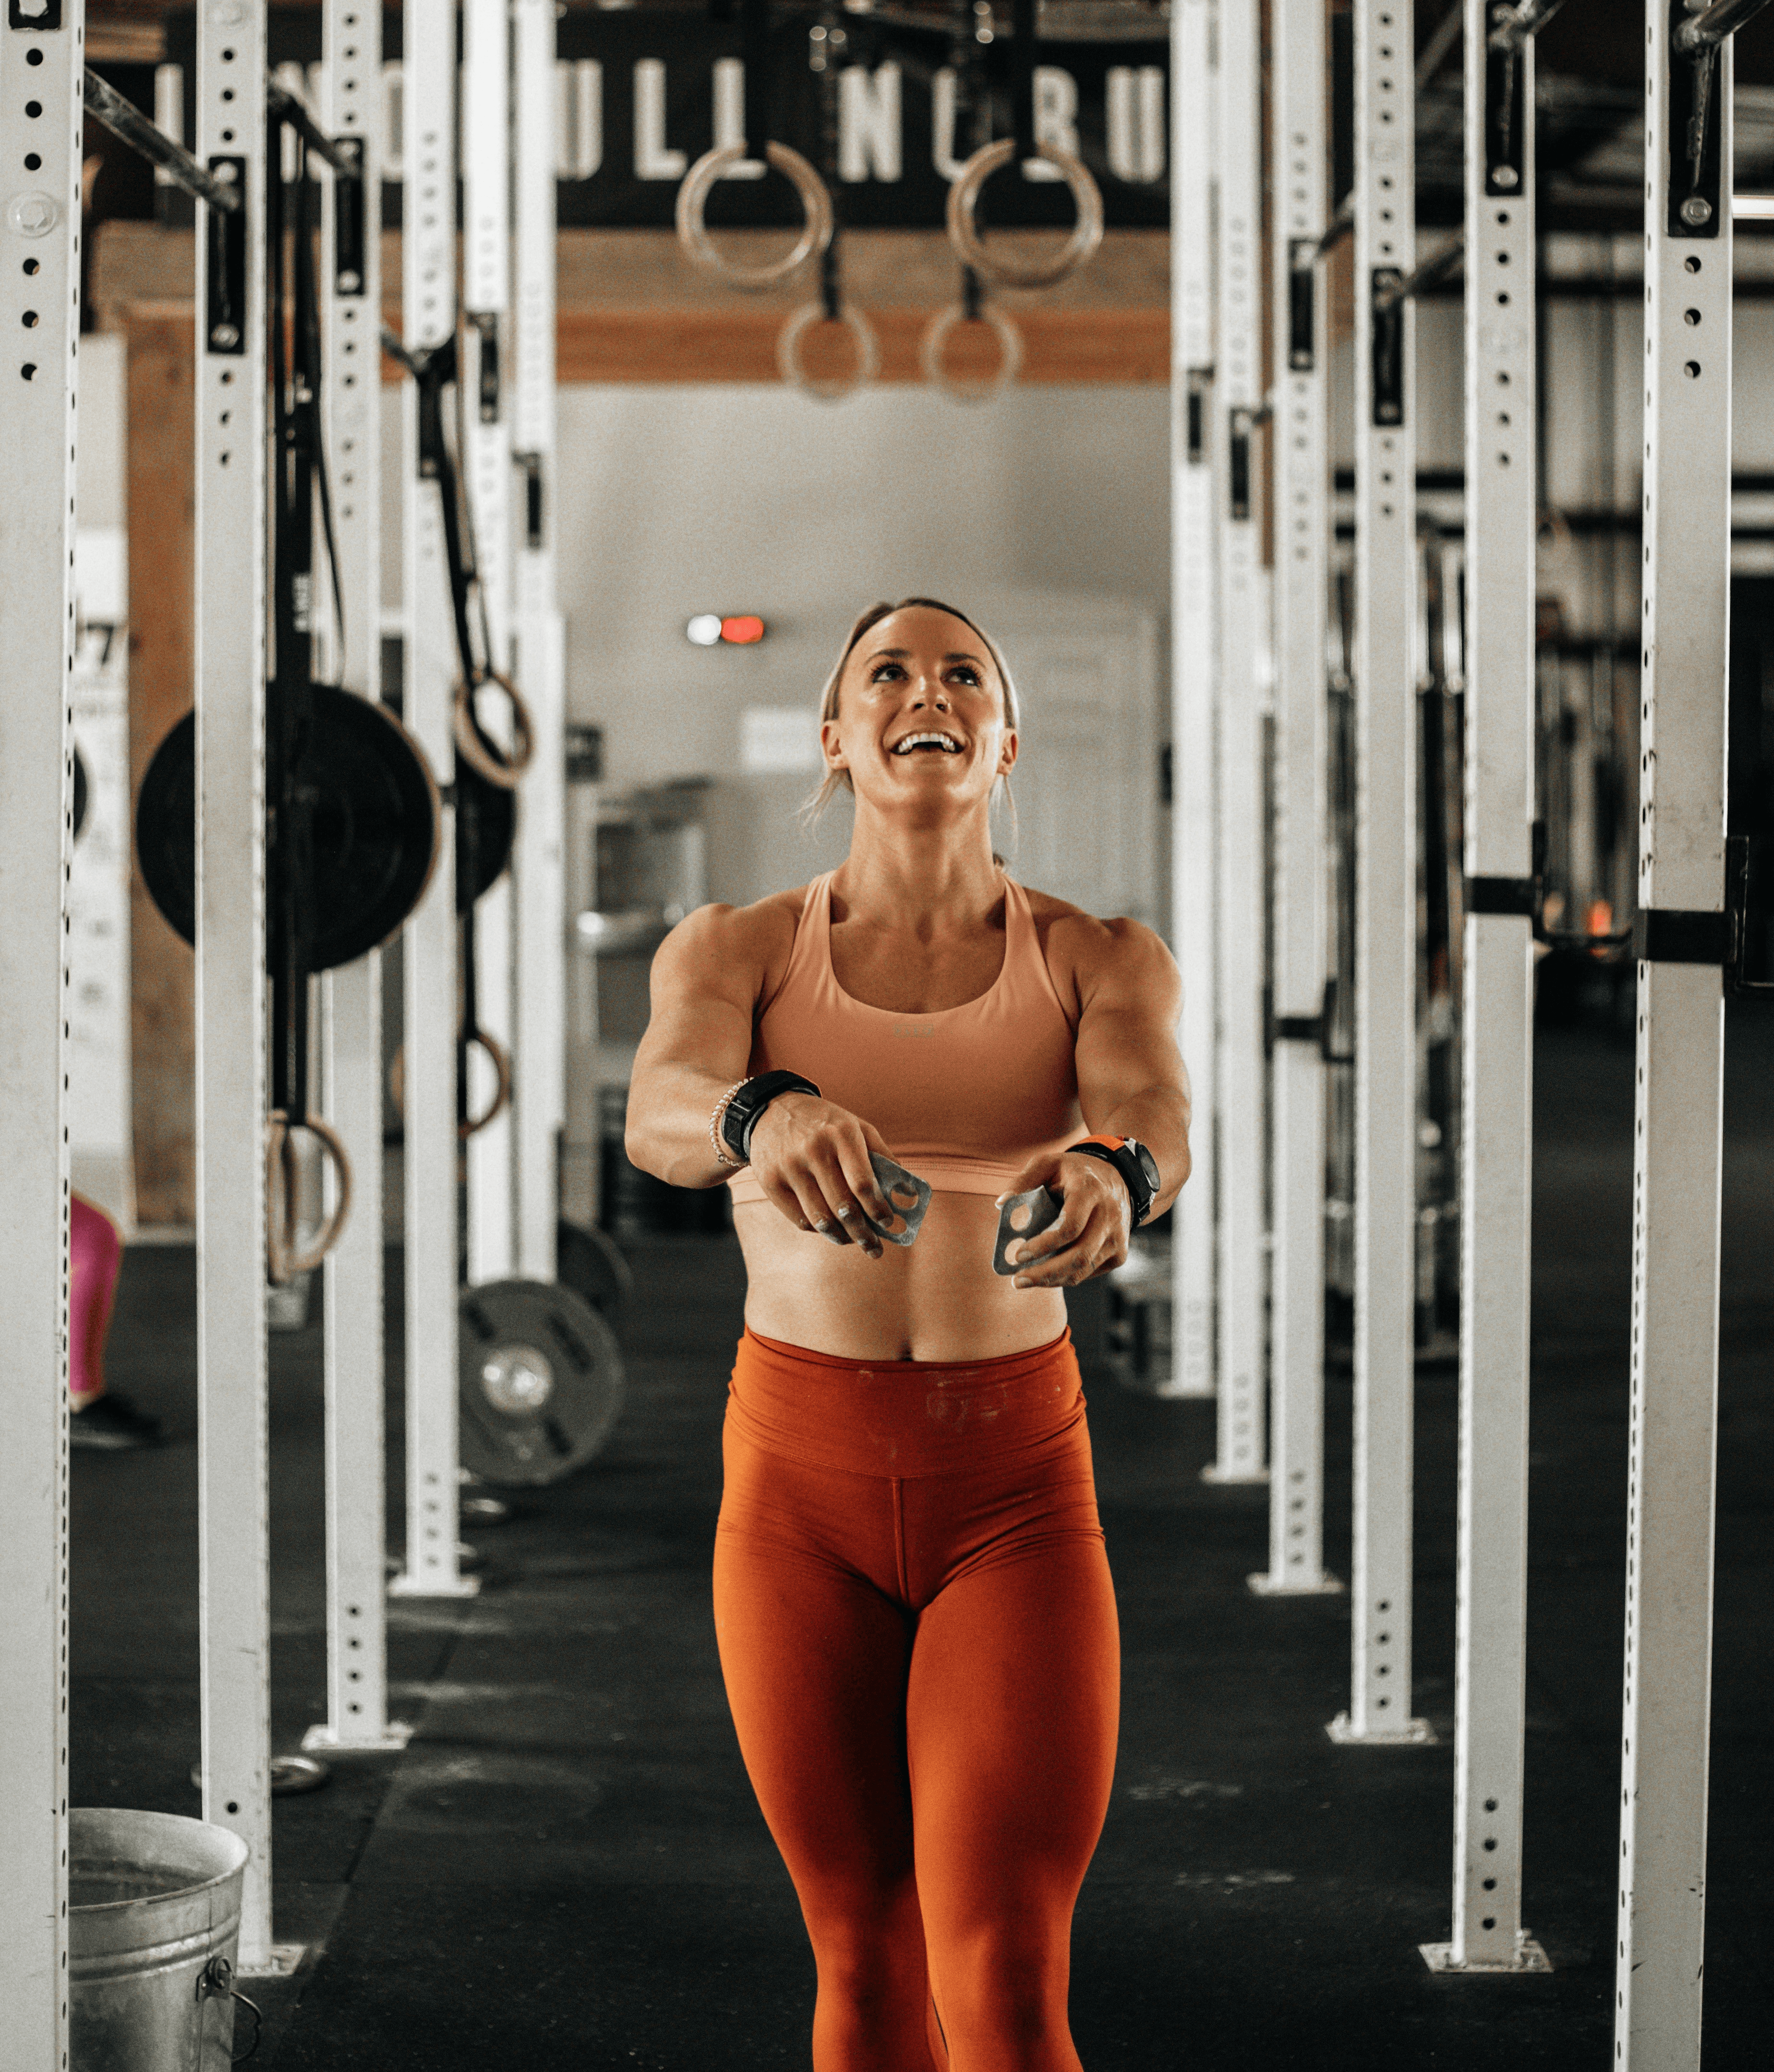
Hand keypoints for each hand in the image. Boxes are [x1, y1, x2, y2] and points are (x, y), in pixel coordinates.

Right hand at [746, 1095, 896, 1257]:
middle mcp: (813, 1149)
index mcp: (841, 1133)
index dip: (878, 1209)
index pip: (863, 1183)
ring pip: (820, 1219)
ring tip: (853, 1241)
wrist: (770, 1109)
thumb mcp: (856, 1126)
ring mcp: (789, 1166)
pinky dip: (818, 1230)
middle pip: (843, 1206)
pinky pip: (799, 1219)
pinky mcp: (770, 1181)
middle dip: (863, 1233)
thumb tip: (904, 1192)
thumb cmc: (824, 1123)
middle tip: (875, 1248)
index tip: (888, 1222)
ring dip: (841, 1237)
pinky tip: (830, 1229)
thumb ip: (882, 1156)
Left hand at [994, 1151, 1131, 1287]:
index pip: (1070, 1226)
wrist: (1118, 1177)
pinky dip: (1067, 1277)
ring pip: (1084, 1269)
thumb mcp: (1049, 1163)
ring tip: (1026, 1280)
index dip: (1044, 1245)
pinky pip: (1091, 1272)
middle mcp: (1109, 1215)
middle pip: (1079, 1256)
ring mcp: (1118, 1236)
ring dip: (1053, 1280)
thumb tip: (1002, 1203)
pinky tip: (1048, 1275)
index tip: (1019, 1255)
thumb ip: (1024, 1180)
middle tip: (1017, 1280)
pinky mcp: (1120, 1252)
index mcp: (1090, 1191)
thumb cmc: (1075, 1172)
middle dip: (1045, 1273)